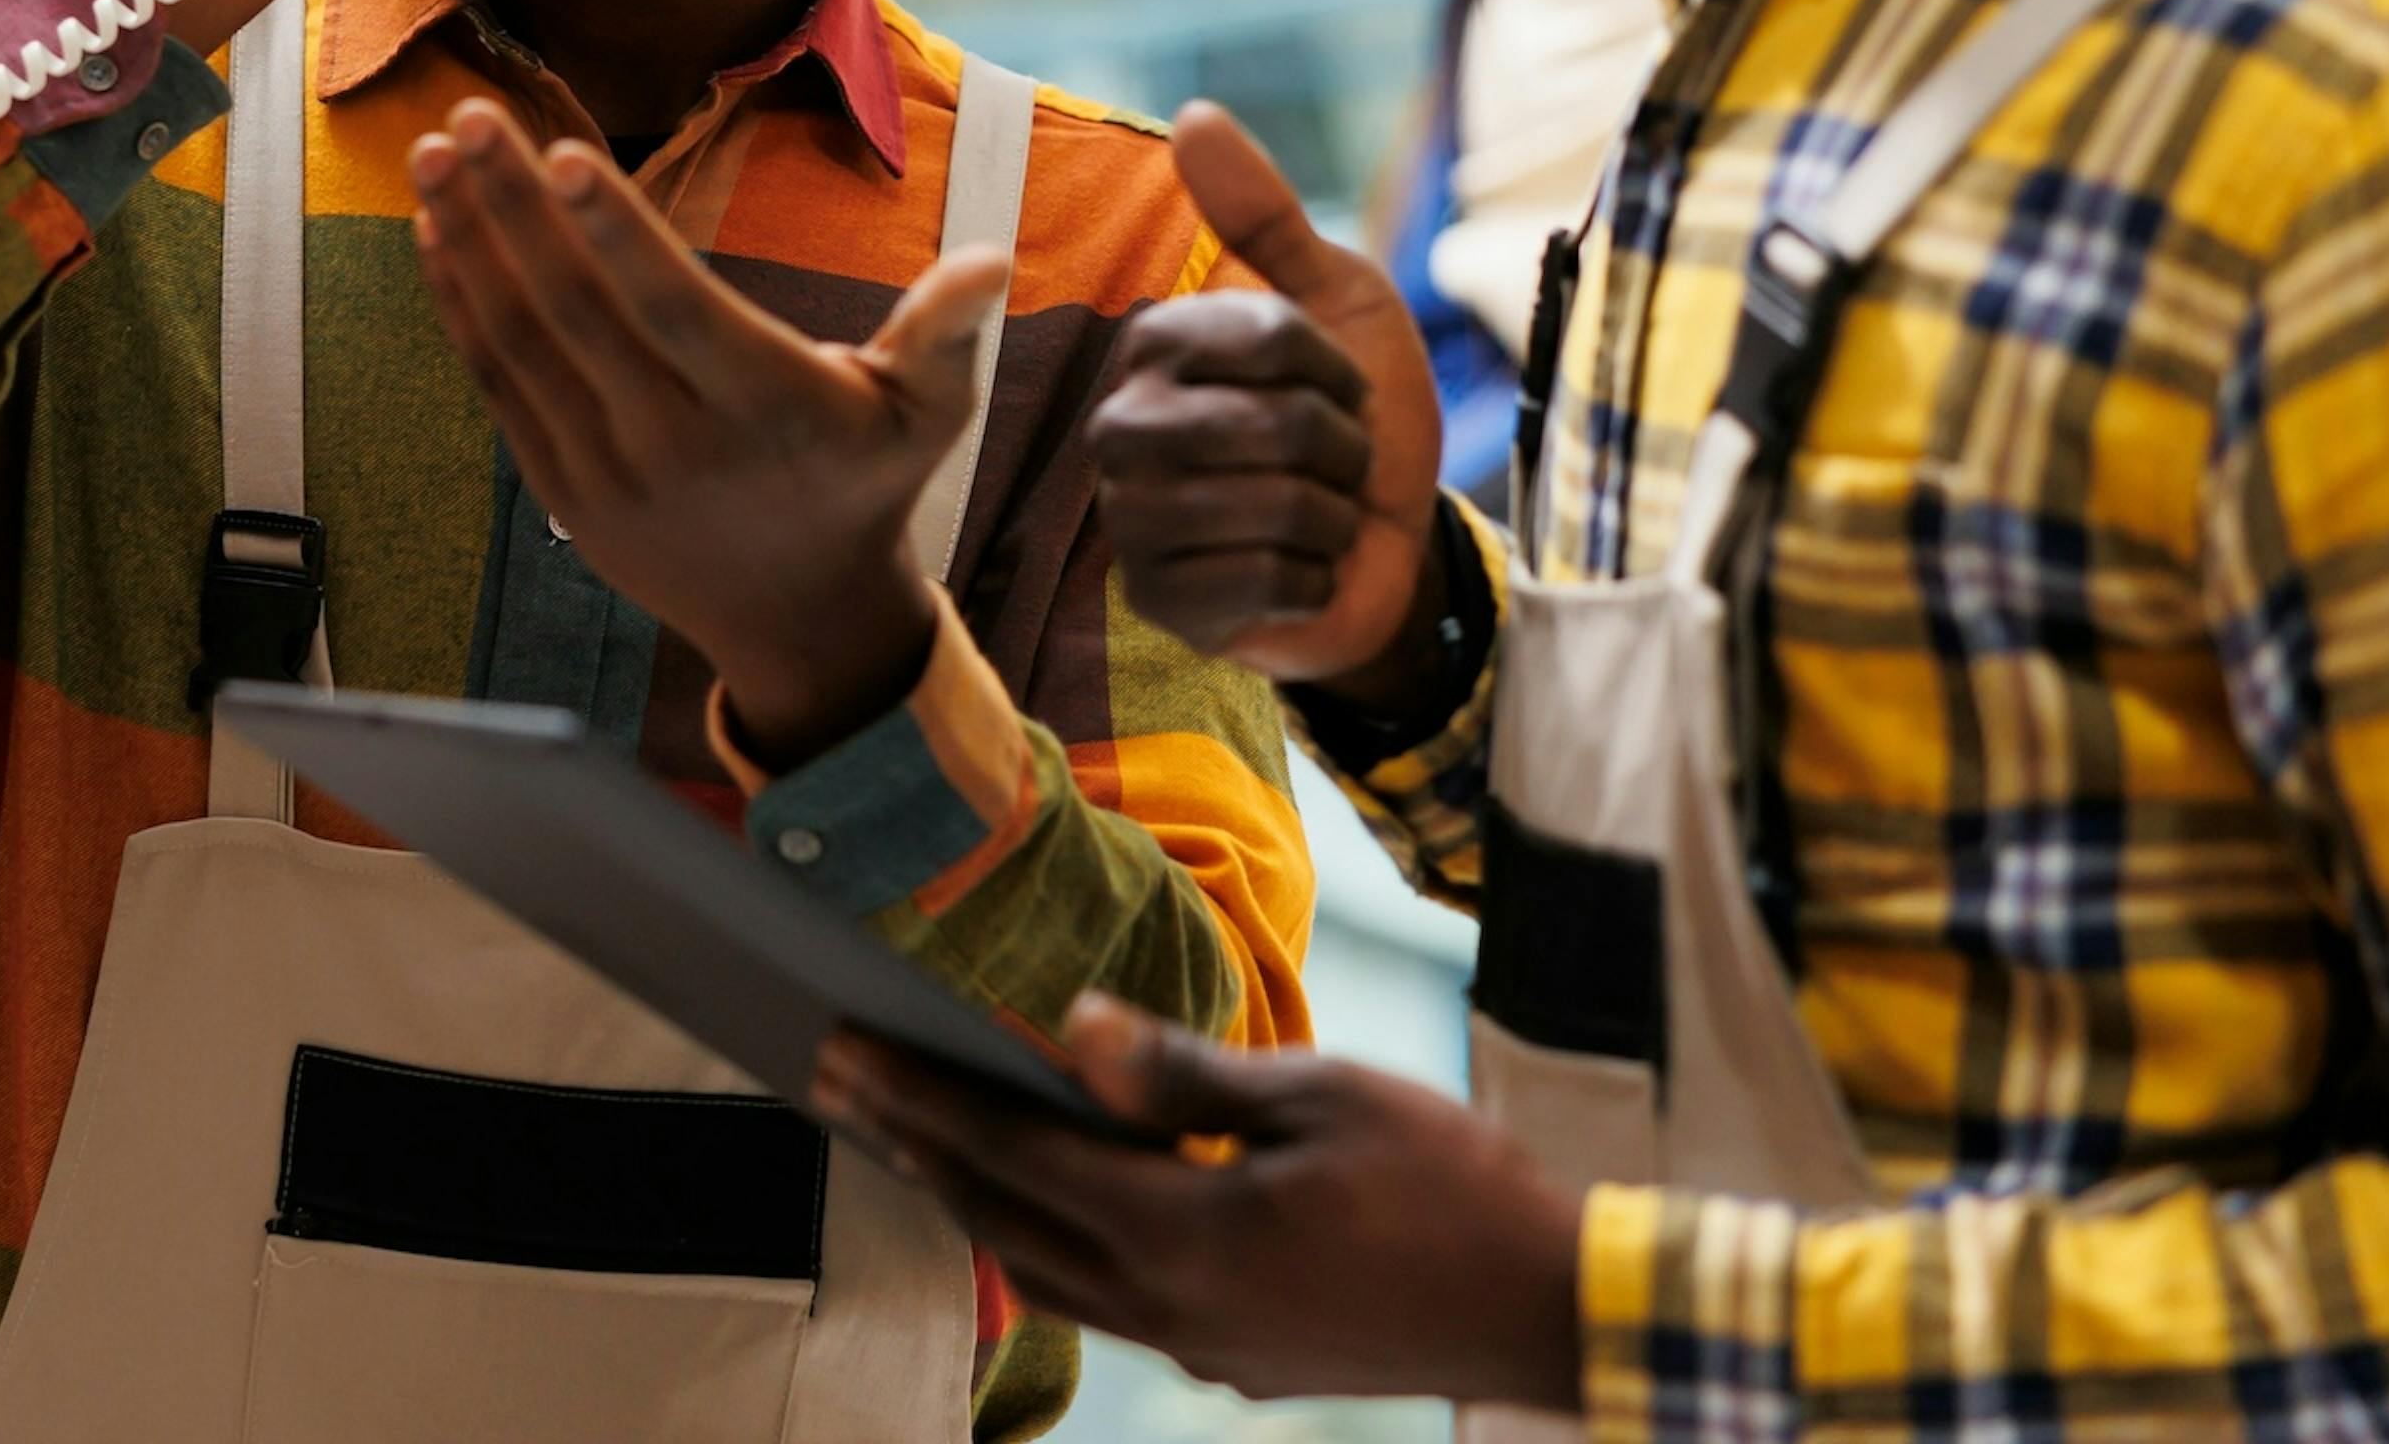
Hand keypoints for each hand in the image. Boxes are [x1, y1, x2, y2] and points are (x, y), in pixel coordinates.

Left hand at [407, 100, 1009, 763]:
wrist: (800, 618)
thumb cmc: (866, 483)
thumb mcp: (929, 413)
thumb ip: (946, 330)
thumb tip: (991, 258)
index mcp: (770, 409)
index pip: (676, 310)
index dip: (616, 233)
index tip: (564, 154)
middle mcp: (680, 444)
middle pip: (578, 312)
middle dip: (515, 207)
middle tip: (469, 116)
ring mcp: (610, 474)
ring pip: (523, 344)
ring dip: (472, 242)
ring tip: (434, 153)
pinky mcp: (564, 491)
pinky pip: (499, 385)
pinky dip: (463, 306)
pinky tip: (440, 231)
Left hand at [813, 997, 1583, 1409]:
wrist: (1550, 1309)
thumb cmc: (1452, 1183)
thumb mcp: (1318, 1095)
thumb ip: (1179, 1072)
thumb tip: (1065, 1026)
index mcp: (1186, 1233)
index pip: (1015, 1152)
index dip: (923, 1096)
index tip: (844, 1046)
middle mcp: (1172, 1307)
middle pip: (1005, 1222)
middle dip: (913, 1148)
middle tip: (837, 1086)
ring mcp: (1203, 1346)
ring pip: (1047, 1274)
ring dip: (970, 1205)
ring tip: (911, 1143)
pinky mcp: (1238, 1361)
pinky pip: (1107, 1303)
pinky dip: (1048, 1247)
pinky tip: (1041, 1212)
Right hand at [1086, 104, 1441, 692]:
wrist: (1385, 545)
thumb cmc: (1357, 415)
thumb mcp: (1338, 301)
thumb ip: (1266, 215)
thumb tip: (1193, 113)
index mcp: (1156, 343)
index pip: (1272, 339)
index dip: (1338, 369)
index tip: (1337, 388)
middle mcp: (1122, 424)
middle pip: (1279, 427)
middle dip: (1343, 451)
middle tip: (1332, 464)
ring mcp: (1131, 516)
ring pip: (1278, 506)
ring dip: (1332, 517)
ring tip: (1316, 516)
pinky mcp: (1156, 598)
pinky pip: (1268, 581)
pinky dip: (1315, 579)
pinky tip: (1298, 573)